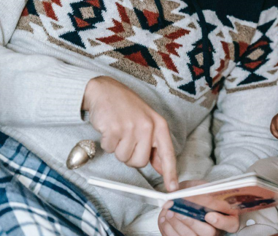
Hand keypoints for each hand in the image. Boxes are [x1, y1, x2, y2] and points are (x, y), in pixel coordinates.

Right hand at [83, 76, 177, 190]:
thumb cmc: (127, 107)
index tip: (173, 187)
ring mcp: (131, 127)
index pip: (167, 153)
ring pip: (124, 158)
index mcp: (159, 125)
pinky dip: (107, 142)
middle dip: (131, 156)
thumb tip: (161, 167)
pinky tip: (109, 128)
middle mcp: (147, 126)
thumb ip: (154, 143)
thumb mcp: (147, 121)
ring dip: (118, 148)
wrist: (105, 90)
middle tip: (127, 140)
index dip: (170, 172)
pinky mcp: (114, 129)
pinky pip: (109, 149)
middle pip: (140, 162)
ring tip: (119, 131)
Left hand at [158, 181, 238, 235]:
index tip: (209, 215)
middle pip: (209, 233)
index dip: (221, 221)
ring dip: (178, 224)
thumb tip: (189, 194)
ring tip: (170, 212)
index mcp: (226, 215)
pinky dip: (169, 229)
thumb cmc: (195, 194)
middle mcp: (216, 230)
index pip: (231, 224)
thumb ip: (197, 189)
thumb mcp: (199, 186)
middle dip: (192, 222)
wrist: (184, 200)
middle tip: (180, 211)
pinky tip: (166, 218)